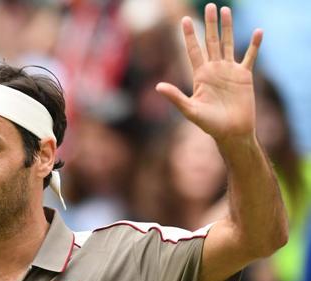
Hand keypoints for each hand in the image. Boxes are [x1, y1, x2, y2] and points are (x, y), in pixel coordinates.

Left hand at [156, 3, 262, 142]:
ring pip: (228, 44)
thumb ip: (175, 97)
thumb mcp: (190, 110)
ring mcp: (229, 71)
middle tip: (209, 5)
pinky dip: (254, 45)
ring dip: (228, 28)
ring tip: (226, 11)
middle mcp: (214, 70)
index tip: (184, 20)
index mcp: (200, 75)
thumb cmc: (210, 125)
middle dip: (209, 24)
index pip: (193, 50)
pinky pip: (250, 57)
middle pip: (211, 41)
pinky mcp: (244, 76)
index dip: (189, 35)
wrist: (232, 132)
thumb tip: (157, 87)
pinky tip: (258, 32)